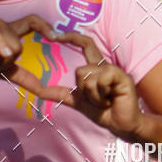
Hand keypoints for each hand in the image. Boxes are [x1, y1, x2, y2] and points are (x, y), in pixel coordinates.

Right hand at [0, 15, 64, 97]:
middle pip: (19, 45)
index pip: (33, 21)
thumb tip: (42, 89)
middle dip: (6, 63)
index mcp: (11, 33)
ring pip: (9, 45)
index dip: (46, 27)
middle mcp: (3, 25)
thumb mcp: (3, 72)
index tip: (58, 38)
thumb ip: (22, 77)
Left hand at [27, 31, 141, 140]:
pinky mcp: (121, 76)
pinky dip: (101, 95)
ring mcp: (113, 70)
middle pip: (80, 70)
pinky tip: (111, 100)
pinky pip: (100, 80)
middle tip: (96, 100)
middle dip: (83, 91)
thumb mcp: (78, 102)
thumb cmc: (103, 112)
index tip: (54, 35)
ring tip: (105, 102)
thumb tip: (39, 91)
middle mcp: (103, 67)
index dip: (72, 37)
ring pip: (88, 77)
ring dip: (93, 96)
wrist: (120, 125)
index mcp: (95, 69)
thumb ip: (61, 94)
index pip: (85, 44)